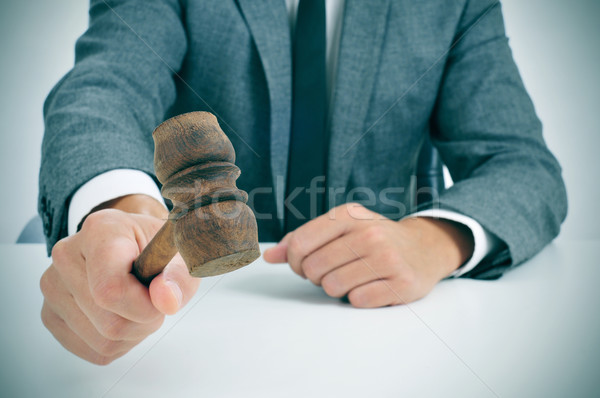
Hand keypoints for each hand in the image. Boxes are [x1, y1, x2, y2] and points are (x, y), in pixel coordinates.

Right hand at [40, 195, 200, 364]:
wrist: (136, 248)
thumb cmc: (156, 250)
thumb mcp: (181, 256)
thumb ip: (178, 277)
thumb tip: (166, 300)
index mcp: (101, 230)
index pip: (110, 289)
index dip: (142, 307)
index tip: (161, 300)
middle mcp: (67, 255)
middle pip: (110, 322)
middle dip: (143, 320)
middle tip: (153, 298)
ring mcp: (53, 286)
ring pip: (102, 340)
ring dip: (133, 333)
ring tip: (138, 305)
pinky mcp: (51, 314)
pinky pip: (93, 350)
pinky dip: (118, 343)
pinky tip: (122, 316)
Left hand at [264, 203, 473, 307]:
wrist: (424, 248)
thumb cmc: (373, 239)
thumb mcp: (340, 229)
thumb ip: (302, 240)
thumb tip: (268, 256)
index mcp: (349, 215)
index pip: (300, 244)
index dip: (294, 261)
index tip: (303, 264)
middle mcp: (368, 233)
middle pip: (313, 269)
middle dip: (316, 276)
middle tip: (332, 271)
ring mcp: (387, 258)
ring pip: (332, 287)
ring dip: (336, 288)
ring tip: (352, 277)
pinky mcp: (400, 284)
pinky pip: (357, 301)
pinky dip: (357, 298)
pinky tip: (370, 286)